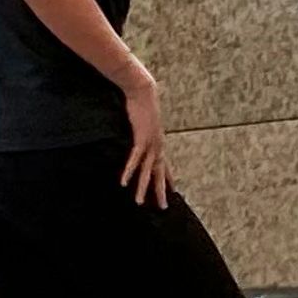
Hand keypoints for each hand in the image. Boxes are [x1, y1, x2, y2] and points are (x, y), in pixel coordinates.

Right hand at [119, 70, 173, 207]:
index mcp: (158, 141)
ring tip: (139, 202)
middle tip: (163, 207)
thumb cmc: (142, 102)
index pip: (165, 165)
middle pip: (159, 173)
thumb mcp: (145, 119)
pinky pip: (135, 159)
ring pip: (147, 170)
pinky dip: (130, 171)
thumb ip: (143, 128)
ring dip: (143, 187)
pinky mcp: (141, 138)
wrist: (143, 90)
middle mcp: (157, 145)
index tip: (173, 191)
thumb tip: (140, 130)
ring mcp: (150, 143)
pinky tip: (124, 182)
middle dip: (161, 191)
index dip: (168, 178)